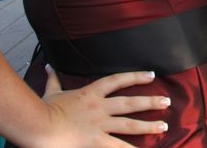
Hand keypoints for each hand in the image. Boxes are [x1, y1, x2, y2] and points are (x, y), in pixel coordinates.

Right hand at [38, 66, 168, 146]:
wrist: (40, 125)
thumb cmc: (44, 109)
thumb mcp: (51, 91)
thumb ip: (53, 79)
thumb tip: (48, 66)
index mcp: (90, 92)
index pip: (117, 80)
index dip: (135, 77)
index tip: (151, 75)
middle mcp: (99, 107)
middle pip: (130, 103)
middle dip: (150, 102)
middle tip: (166, 102)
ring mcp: (100, 124)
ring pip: (129, 124)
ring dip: (148, 125)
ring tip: (163, 125)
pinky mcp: (96, 140)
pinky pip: (118, 146)